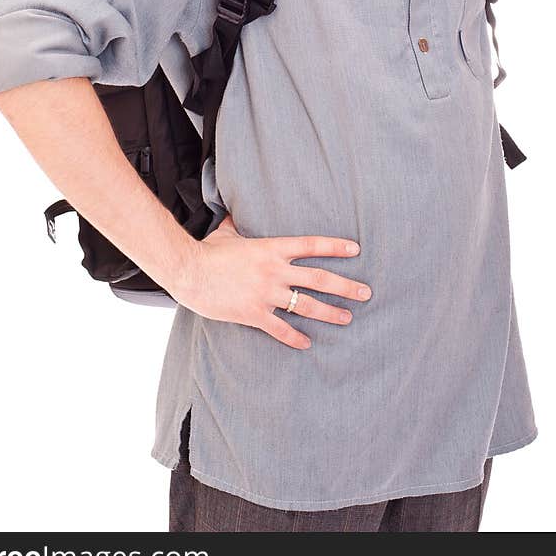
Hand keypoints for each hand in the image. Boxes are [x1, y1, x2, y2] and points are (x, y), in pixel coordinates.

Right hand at [175, 213, 371, 349]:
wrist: (189, 271)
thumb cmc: (207, 251)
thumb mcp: (227, 233)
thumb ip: (239, 224)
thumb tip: (238, 213)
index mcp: (272, 249)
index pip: (311, 246)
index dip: (335, 247)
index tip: (356, 250)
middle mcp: (275, 271)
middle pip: (319, 279)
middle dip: (345, 286)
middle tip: (366, 292)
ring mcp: (266, 294)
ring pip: (307, 306)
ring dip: (330, 313)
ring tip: (347, 318)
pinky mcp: (254, 313)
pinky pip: (280, 329)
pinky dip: (295, 337)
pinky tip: (307, 343)